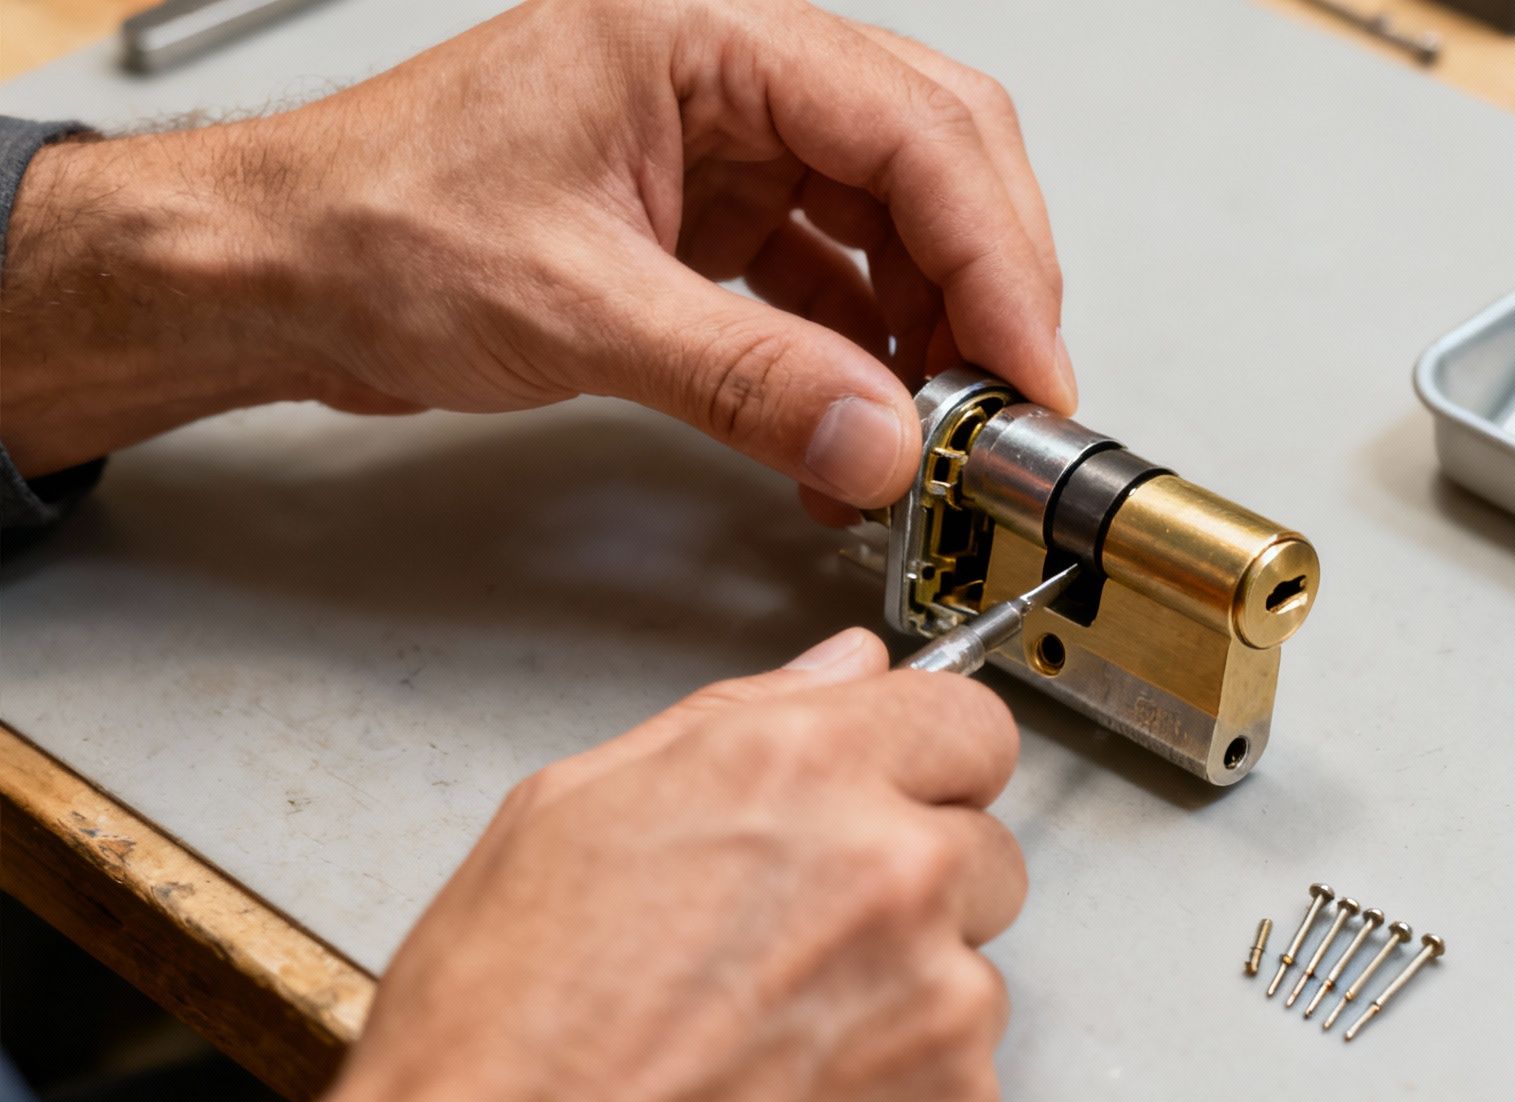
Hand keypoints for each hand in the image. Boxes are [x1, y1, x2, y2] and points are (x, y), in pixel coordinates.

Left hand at [1, 0, 1071, 513]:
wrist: (277, 270)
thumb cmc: (371, 229)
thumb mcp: (572, 308)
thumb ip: (744, 376)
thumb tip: (881, 438)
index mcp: (702, 34)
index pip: (911, 128)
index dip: (995, 254)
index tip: (1028, 368)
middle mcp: (728, 74)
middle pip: (930, 157)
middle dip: (986, 283)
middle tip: (1010, 401)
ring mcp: (724, 143)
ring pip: (891, 221)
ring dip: (929, 329)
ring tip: (935, 430)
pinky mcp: (709, 214)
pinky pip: (828, 276)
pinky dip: (859, 353)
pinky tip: (856, 425)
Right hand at [287, 628, 1025, 1101]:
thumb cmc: (504, 1031)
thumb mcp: (574, 810)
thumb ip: (741, 716)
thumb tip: (839, 669)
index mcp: (802, 773)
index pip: (968, 720)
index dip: (927, 751)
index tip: (900, 781)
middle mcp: (889, 874)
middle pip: (983, 843)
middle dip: (913, 871)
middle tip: (804, 921)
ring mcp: (933, 999)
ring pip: (970, 961)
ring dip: (906, 981)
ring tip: (772, 1018)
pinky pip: (963, 1065)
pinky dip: (902, 1077)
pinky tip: (791, 1081)